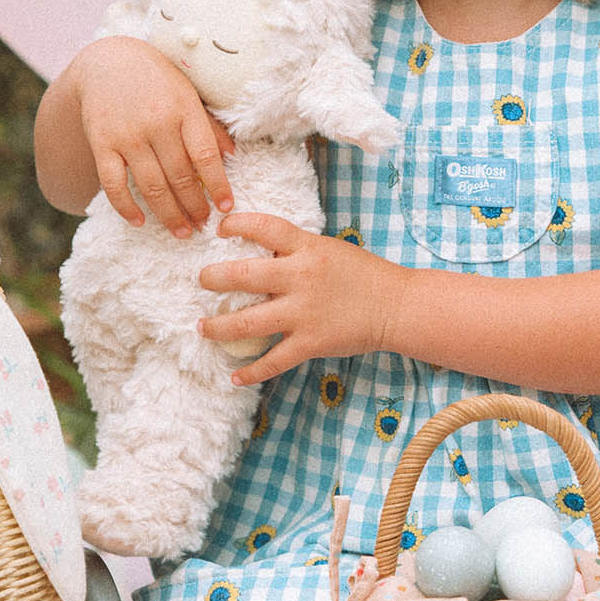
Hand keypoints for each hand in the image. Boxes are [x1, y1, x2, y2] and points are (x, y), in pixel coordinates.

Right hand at [75, 37, 233, 234]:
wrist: (106, 61)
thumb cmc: (155, 79)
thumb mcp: (188, 92)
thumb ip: (208, 124)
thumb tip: (233, 156)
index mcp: (184, 108)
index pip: (206, 156)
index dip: (219, 186)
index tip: (227, 207)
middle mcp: (156, 123)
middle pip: (181, 177)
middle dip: (194, 207)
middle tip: (203, 225)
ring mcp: (127, 135)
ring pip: (152, 186)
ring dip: (169, 215)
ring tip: (181, 232)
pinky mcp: (102, 144)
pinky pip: (114, 184)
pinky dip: (126, 207)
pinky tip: (140, 221)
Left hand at [197, 213, 397, 385]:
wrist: (397, 306)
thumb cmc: (363, 274)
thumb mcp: (328, 249)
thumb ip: (295, 251)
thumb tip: (259, 253)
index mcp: (307, 248)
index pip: (265, 227)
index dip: (237, 224)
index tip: (221, 228)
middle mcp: (301, 278)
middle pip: (243, 276)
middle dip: (213, 278)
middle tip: (202, 280)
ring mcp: (303, 313)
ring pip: (248, 323)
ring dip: (218, 327)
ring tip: (203, 327)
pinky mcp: (310, 343)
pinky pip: (273, 360)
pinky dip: (251, 372)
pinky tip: (234, 376)